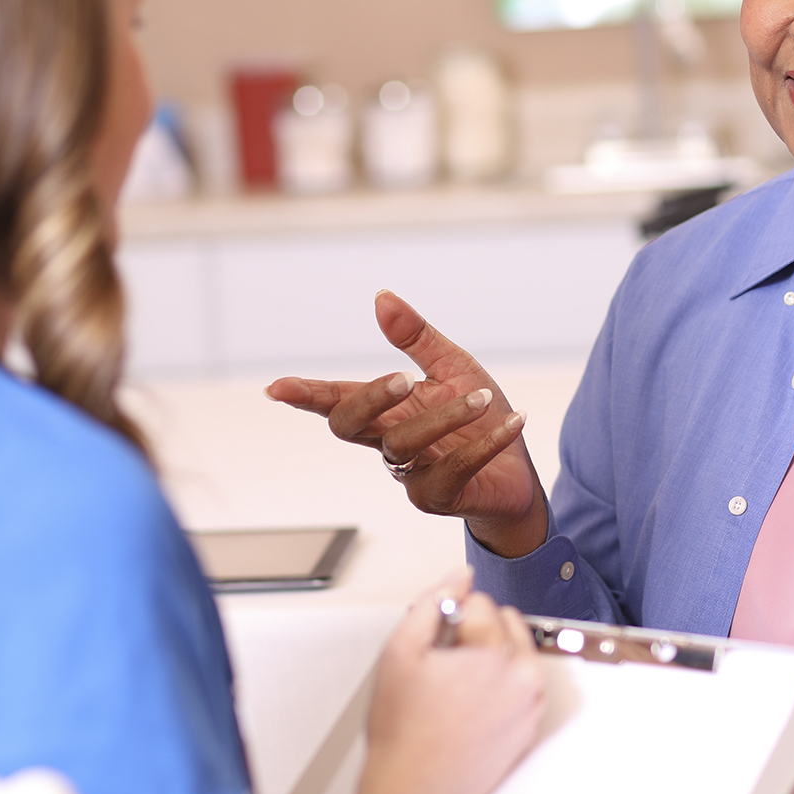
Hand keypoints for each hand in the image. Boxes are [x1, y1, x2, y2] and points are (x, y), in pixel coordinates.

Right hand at [266, 289, 548, 557]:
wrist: (516, 472)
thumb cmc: (478, 418)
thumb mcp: (452, 368)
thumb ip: (416, 338)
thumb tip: (382, 297)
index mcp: (387, 412)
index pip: (337, 401)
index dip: (306, 394)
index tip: (277, 387)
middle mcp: (389, 444)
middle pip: (350, 426)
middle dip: (371, 399)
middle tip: (405, 377)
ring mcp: (411, 475)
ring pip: (406, 444)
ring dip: (447, 415)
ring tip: (481, 397)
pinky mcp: (441, 497)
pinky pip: (456, 469)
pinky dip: (486, 443)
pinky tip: (513, 421)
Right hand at [299, 567, 544, 793]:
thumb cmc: (403, 734)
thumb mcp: (399, 651)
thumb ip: (432, 601)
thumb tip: (459, 576)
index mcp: (498, 655)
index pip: (479, 601)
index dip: (447, 619)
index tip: (433, 648)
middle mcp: (524, 678)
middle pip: (503, 622)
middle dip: (474, 634)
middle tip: (441, 669)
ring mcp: (530, 705)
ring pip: (512, 652)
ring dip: (487, 658)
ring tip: (452, 690)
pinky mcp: (529, 727)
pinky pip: (516, 685)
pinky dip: (496, 688)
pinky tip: (465, 709)